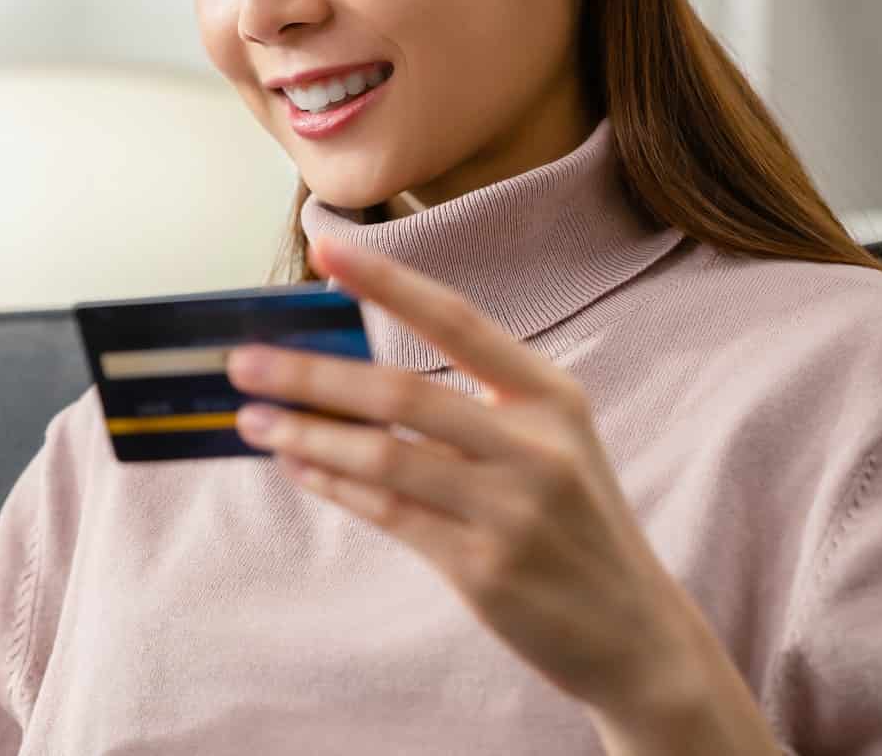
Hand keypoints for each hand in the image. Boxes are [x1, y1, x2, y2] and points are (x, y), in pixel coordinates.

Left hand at [224, 235, 720, 724]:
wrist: (637, 633)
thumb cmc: (572, 522)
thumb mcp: (548, 443)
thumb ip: (470, 404)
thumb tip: (349, 367)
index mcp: (549, 395)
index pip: (455, 320)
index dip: (387, 281)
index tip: (324, 247)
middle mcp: (535, 445)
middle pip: (401, 392)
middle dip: (312, 374)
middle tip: (244, 363)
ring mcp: (511, 510)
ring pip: (384, 457)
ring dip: (307, 436)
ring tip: (252, 421)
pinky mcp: (483, 570)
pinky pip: (389, 515)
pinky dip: (335, 486)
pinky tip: (299, 468)